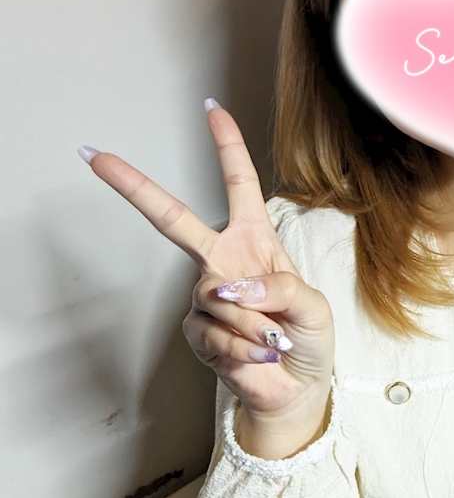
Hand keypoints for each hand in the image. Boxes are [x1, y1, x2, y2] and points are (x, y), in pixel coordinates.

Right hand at [81, 102, 334, 426]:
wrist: (297, 387)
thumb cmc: (307, 338)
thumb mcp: (311, 306)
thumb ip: (279, 288)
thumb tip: (228, 284)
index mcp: (255, 241)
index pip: (240, 184)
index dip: (228, 147)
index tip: (212, 110)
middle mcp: (223, 261)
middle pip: (174, 219)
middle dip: (135, 188)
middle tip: (97, 158)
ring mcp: (206, 296)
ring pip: (219, 296)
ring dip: (254, 322)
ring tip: (273, 338)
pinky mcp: (197, 331)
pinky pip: (215, 330)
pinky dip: (244, 345)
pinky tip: (258, 354)